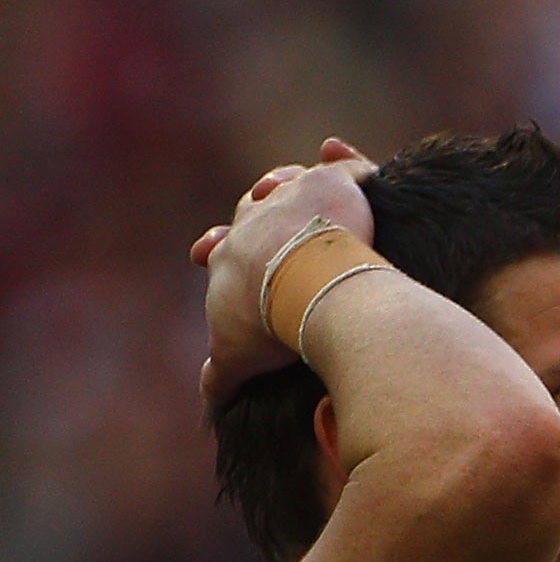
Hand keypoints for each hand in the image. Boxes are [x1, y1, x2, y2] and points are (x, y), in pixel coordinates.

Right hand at [195, 138, 376, 402]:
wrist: (302, 289)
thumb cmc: (268, 324)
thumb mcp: (237, 355)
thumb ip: (221, 375)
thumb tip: (209, 401)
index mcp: (232, 256)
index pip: (226, 248)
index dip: (223, 249)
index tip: (213, 251)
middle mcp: (256, 220)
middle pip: (253, 208)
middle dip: (256, 209)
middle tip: (261, 204)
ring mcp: (295, 200)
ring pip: (290, 184)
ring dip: (292, 184)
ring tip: (300, 182)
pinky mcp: (333, 187)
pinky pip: (345, 169)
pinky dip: (348, 163)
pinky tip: (349, 159)